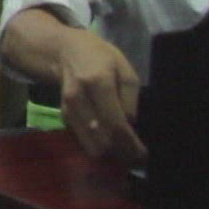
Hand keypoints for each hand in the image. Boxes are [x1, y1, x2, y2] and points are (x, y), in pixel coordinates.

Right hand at [54, 28, 146, 163]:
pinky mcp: (64, 116)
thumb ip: (130, 99)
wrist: (65, 51)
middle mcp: (79, 98)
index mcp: (98, 82)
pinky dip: (97, 146)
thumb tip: (130, 126)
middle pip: (102, 139)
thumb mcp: (125, 70)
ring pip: (90, 145)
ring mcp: (69, 108)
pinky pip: (83, 140)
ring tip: (124, 152)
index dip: (130, 144)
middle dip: (122, 153)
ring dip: (109, 154)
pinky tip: (110, 142)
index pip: (115, 123)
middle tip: (136, 156)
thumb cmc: (101, 57)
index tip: (143, 155)